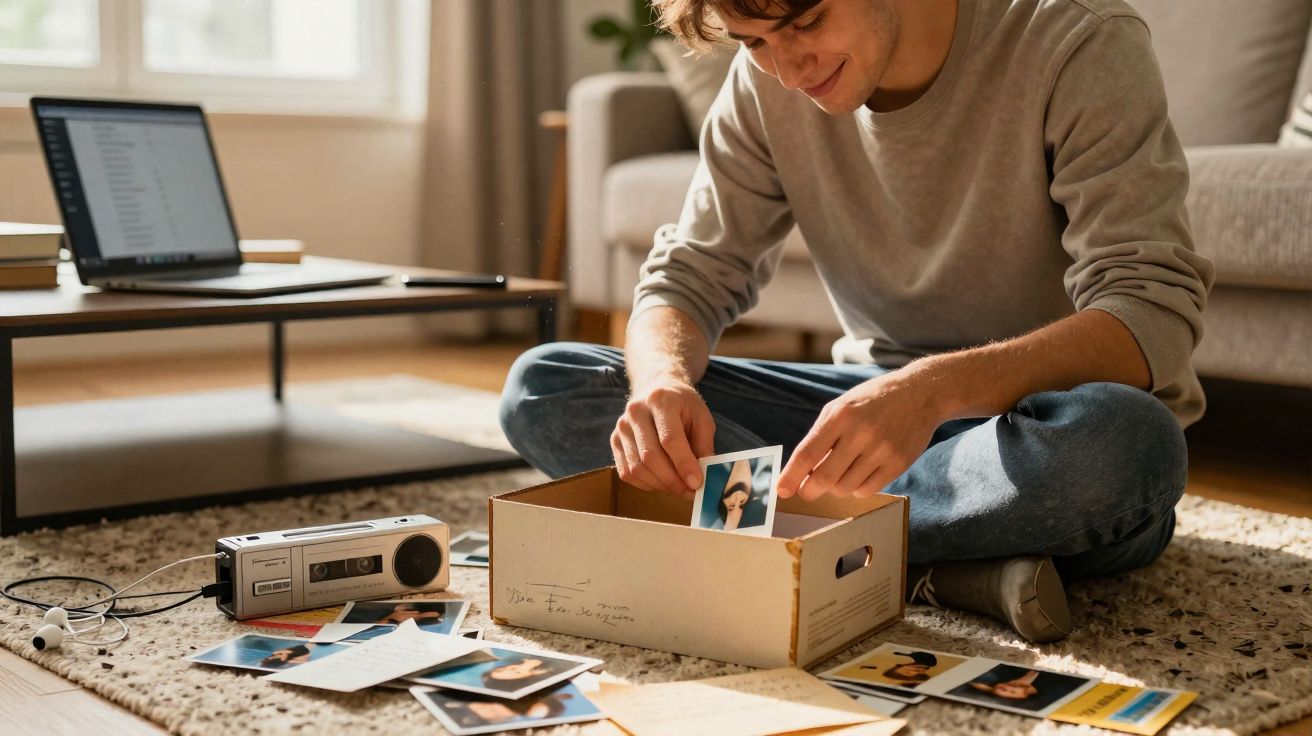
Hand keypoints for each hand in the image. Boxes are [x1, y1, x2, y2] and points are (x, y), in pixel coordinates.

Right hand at [611, 379, 715, 496]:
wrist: (657, 389)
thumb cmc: (683, 405)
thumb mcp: (702, 417)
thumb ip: (704, 445)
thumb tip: (703, 477)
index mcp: (660, 400)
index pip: (669, 438)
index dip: (684, 464)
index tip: (697, 483)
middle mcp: (636, 412)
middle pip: (650, 456)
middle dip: (672, 480)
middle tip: (690, 491)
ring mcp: (621, 427)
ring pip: (637, 468)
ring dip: (660, 485)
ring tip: (678, 487)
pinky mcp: (615, 440)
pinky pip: (626, 473)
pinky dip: (646, 484)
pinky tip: (661, 482)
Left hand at [778, 368, 941, 499]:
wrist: (920, 394)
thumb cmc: (873, 400)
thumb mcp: (842, 406)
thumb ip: (821, 436)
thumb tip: (802, 472)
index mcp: (840, 415)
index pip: (808, 453)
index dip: (791, 476)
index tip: (782, 491)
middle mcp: (860, 432)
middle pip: (825, 477)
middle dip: (810, 490)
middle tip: (807, 492)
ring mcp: (881, 449)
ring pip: (845, 488)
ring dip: (835, 487)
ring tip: (840, 473)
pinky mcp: (898, 463)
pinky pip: (867, 490)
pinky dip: (856, 488)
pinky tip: (858, 474)